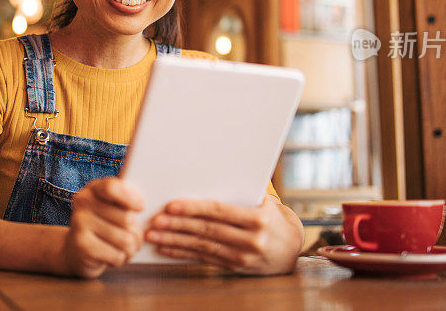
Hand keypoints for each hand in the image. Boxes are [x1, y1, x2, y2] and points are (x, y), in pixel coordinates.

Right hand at [62, 177, 143, 277]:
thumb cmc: (102, 225)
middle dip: (136, 232)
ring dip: (131, 248)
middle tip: (133, 236)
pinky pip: (117, 255)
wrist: (76, 250)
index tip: (141, 207)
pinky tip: (114, 256)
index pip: (112, 188)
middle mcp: (83, 203)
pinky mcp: (82, 246)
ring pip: (125, 239)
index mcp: (93, 189)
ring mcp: (80, 224)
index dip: (130, 198)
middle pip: (126, 218)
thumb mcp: (111, 208)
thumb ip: (125, 201)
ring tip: (125, 248)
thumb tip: (141, 207)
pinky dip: (121, 259)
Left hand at [145, 195, 302, 274]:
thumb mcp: (264, 202)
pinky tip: (167, 249)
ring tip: (154, 235)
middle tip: (156, 221)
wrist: (291, 249)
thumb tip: (205, 179)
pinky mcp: (235, 267)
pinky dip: (183, 254)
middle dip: (178, 226)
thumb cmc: (272, 217)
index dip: (194, 209)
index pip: (219, 211)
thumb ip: (239, 194)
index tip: (172, 206)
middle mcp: (252, 239)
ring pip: (203, 247)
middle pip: (207, 230)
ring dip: (175, 241)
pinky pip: (205, 259)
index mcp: (258, 218)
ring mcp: (243, 256)